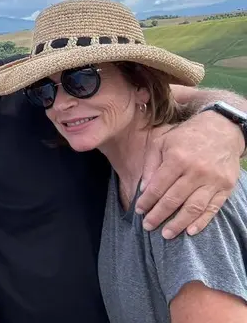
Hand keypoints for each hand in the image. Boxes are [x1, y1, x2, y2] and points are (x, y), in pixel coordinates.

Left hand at [136, 111, 241, 238]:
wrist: (222, 131)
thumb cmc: (186, 136)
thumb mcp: (162, 142)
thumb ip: (151, 164)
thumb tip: (143, 188)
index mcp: (177, 158)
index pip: (158, 186)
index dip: (147, 200)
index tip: (139, 210)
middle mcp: (195, 171)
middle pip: (173, 199)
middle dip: (158, 215)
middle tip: (148, 226)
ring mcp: (213, 181)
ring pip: (193, 208)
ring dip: (178, 224)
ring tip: (166, 234)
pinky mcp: (226, 187)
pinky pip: (213, 209)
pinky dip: (202, 222)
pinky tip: (190, 231)